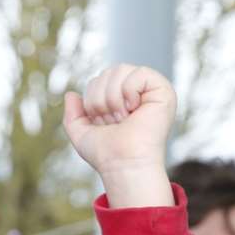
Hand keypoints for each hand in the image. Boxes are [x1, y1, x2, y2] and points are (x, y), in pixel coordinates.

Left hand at [62, 64, 175, 208]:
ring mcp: (152, 90)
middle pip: (108, 72)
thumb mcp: (82, 134)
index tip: (104, 123)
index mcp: (122, 99)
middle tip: (113, 122)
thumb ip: (73, 115)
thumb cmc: (106, 154)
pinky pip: (138, 73)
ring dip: (113, 98)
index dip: (93, 101)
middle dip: (101, 99)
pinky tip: (134, 110)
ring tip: (123, 118)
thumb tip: (71, 94)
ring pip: (120, 70)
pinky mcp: (163, 90)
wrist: (122, 164)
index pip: (99, 79)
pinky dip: (129, 92)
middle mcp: (138, 92)